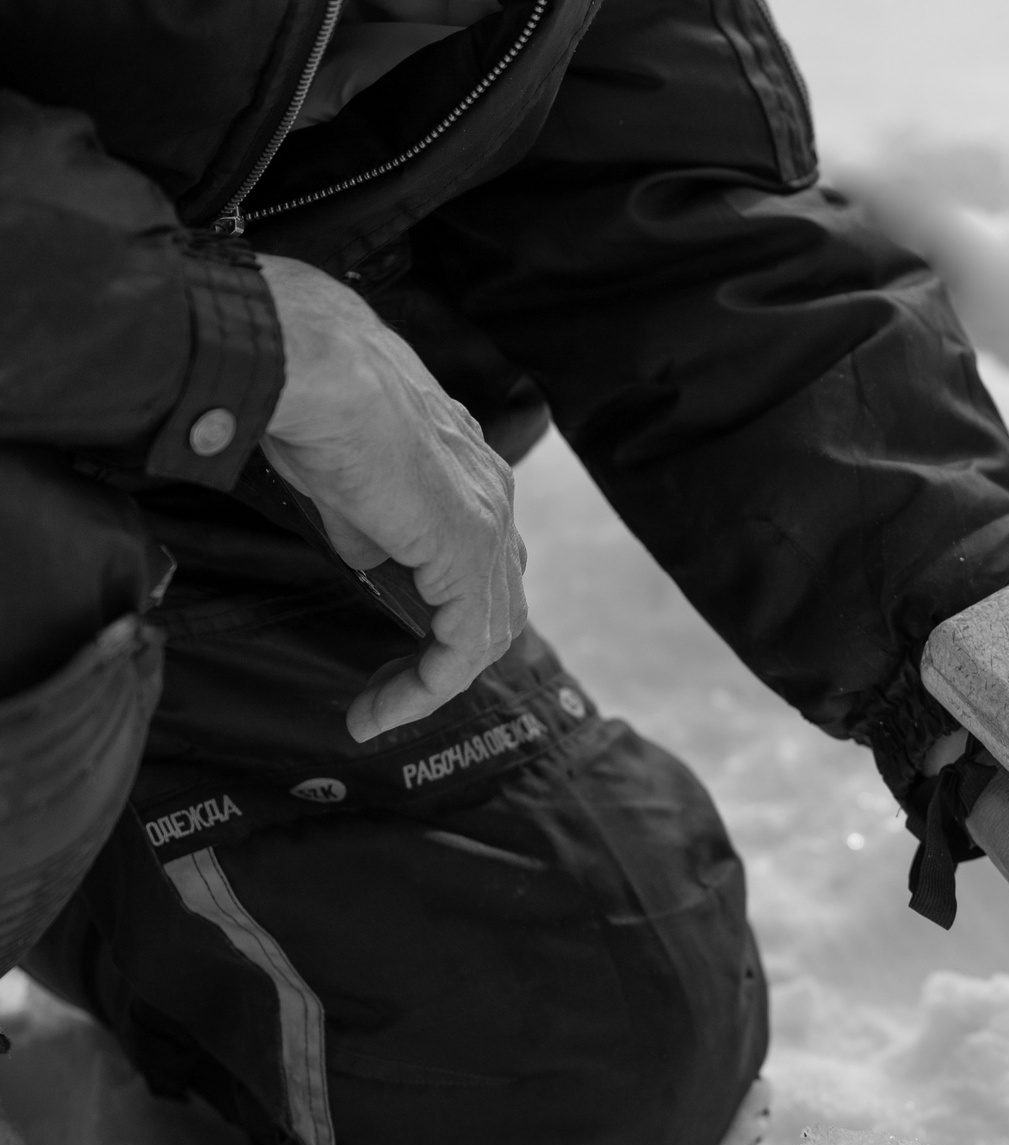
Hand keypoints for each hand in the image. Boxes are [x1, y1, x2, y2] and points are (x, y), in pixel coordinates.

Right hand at [256, 254, 525, 743]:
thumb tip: (370, 557)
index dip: (441, 615)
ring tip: (381, 710)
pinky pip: (466, 642)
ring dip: (436, 679)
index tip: (385, 650)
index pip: (478, 559)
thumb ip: (368, 524)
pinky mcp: (466, 550)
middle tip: (385, 695)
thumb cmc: (309, 395)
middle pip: (495, 599)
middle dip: (445, 655)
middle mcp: (492, 493)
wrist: (304, 361)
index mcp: (468, 468)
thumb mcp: (342, 474)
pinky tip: (385, 708)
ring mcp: (487, 520)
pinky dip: (430, 684)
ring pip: (489, 626)